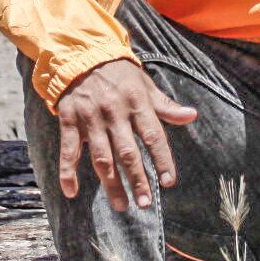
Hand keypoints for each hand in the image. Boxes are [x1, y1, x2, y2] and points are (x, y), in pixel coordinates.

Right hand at [54, 59, 197, 210]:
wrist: (81, 55)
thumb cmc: (120, 75)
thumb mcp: (145, 85)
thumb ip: (166, 105)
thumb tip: (192, 116)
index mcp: (137, 102)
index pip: (153, 136)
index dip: (162, 159)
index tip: (169, 182)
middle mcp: (114, 112)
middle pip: (127, 152)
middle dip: (137, 179)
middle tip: (145, 203)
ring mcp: (90, 118)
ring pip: (101, 157)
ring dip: (111, 184)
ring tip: (122, 205)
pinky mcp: (69, 120)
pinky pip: (69, 150)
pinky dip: (67, 172)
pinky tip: (71, 192)